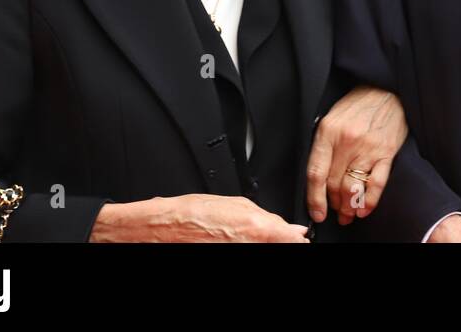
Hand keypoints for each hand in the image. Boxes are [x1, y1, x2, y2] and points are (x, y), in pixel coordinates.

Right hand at [89, 194, 307, 242]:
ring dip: (262, 243)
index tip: (299, 238)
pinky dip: (246, 246)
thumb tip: (290, 229)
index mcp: (253, 226)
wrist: (162, 227)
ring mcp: (235, 252)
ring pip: (262, 249)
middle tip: (275, 237)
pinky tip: (235, 240)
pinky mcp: (223, 257)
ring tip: (244, 235)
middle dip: (280, 241)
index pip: (290, 239)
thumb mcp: (234, 204)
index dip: (296, 239)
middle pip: (277, 246)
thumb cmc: (191, 212)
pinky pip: (244, 252)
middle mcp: (247, 244)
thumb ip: (265, 217)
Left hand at [305, 85, 406, 224]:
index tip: (317, 212)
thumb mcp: (331, 119)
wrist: (386, 89)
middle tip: (335, 212)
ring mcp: (367, 148)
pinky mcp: (386, 152)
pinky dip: (370, 201)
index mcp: (328, 132)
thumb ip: (324, 145)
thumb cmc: (357, 105)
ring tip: (348, 214)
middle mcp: (346, 142)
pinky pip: (376, 183)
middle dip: (333, 204)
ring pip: (353, 188)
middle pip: (334, 184)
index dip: (314, 198)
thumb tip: (319, 178)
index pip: (316, 174)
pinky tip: (364, 209)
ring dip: (349, 207)